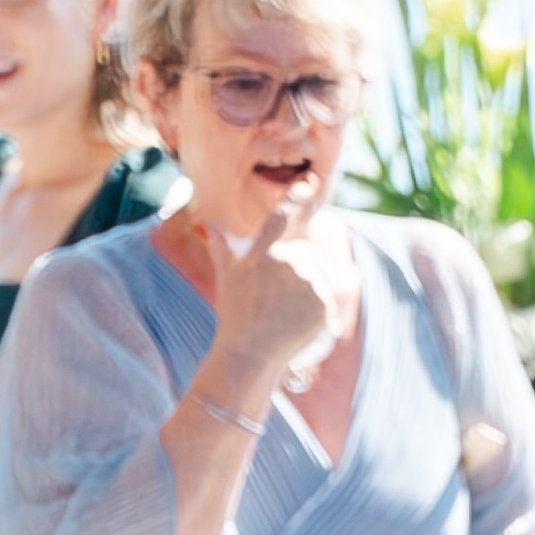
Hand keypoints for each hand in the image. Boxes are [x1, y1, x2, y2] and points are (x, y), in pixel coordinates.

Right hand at [207, 212, 354, 392]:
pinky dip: (318, 312)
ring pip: (317, 278)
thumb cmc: (235, 314)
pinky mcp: (326, 303)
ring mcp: (310, 282)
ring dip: (307, 292)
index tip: (311, 181)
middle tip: (276, 299)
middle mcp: (290, 261)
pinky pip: (328, 302)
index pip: (283, 216)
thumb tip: (207, 224)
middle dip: (297, 272)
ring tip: (284, 313)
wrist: (250, 353)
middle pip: (305, 256)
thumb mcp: (227, 277)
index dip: (298, 196)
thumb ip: (222, 247)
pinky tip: (298, 323)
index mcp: (265, 251)